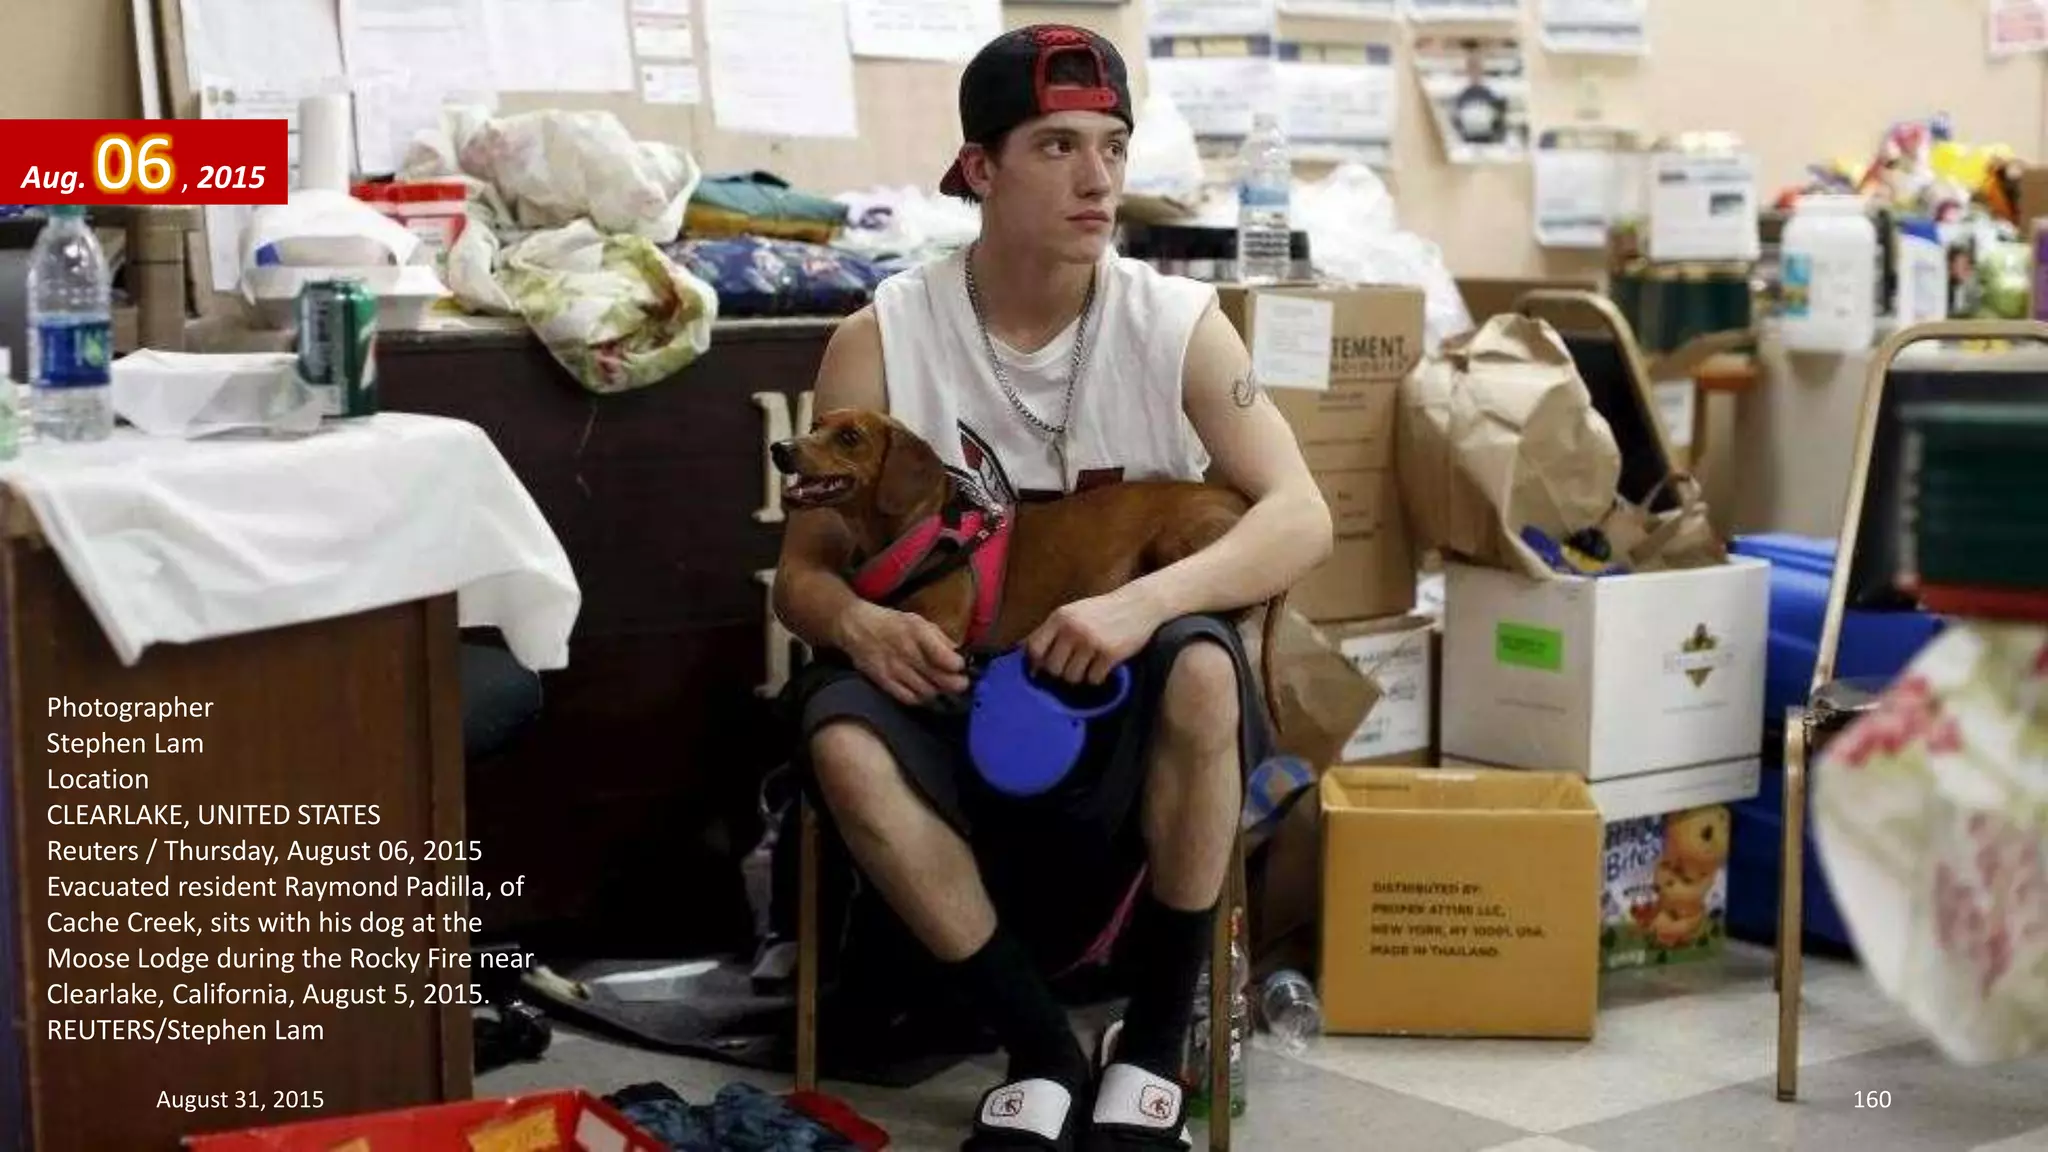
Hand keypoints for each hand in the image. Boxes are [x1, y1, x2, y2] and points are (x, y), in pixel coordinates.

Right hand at [837, 603, 970, 705]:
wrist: (855, 627)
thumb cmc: (891, 623)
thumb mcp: (918, 622)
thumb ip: (939, 638)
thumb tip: (958, 653)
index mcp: (918, 633)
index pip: (945, 658)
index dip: (958, 666)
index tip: (962, 666)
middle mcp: (907, 652)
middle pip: (940, 679)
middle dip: (955, 684)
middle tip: (960, 683)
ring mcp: (895, 669)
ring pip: (927, 692)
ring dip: (939, 692)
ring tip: (942, 687)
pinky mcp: (884, 681)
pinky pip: (909, 698)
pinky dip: (920, 699)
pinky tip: (923, 692)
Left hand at [1024, 588, 1164, 685]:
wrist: (1138, 604)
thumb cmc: (1101, 611)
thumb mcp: (1073, 613)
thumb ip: (1050, 631)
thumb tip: (1022, 653)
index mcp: (1060, 617)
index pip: (1034, 648)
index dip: (1035, 663)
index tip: (1040, 670)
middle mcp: (1073, 629)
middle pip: (1053, 668)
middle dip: (1060, 672)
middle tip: (1072, 666)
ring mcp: (1092, 642)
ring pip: (1072, 677)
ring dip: (1080, 676)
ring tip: (1089, 665)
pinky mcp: (1110, 654)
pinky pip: (1094, 679)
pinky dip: (1097, 677)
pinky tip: (1103, 666)